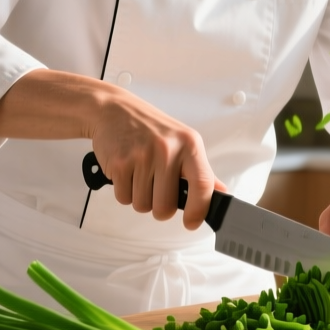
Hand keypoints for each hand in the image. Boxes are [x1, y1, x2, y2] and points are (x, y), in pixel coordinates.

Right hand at [0, 70, 218, 228]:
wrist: (103, 105)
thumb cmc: (145, 130)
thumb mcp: (179, 146)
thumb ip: (200, 175)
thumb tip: (225, 199)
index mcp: (190, 145)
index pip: (204, 188)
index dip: (198, 212)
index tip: (190, 223)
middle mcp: (171, 148)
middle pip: (165, 209)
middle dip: (153, 206)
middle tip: (145, 185)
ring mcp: (145, 155)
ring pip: (142, 206)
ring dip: (134, 197)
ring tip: (131, 171)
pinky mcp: (119, 160)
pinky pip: (122, 198)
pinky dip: (117, 190)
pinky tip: (117, 167)